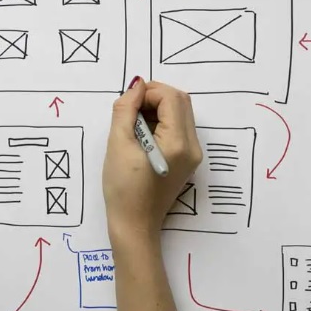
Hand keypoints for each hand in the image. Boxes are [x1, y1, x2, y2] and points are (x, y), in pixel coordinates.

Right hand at [104, 79, 201, 240]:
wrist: (134, 225)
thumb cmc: (123, 189)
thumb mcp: (118, 144)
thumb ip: (126, 109)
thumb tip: (136, 85)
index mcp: (177, 143)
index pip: (170, 98)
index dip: (147, 92)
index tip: (127, 104)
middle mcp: (192, 146)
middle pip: (181, 101)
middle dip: (154, 96)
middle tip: (130, 109)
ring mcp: (193, 154)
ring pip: (181, 113)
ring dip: (158, 108)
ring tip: (134, 124)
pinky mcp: (188, 160)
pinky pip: (179, 128)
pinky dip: (162, 122)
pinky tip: (143, 135)